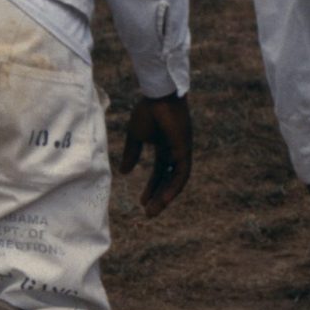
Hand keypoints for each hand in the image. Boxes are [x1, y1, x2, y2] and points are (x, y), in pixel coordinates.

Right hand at [119, 93, 192, 217]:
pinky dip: (175, 187)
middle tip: (149, 214)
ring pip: (176, 180)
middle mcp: (175, 152)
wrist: (157, 95)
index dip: (151, 188)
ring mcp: (182, 151)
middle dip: (159, 197)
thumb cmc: (147, 111)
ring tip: (155, 210)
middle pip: (168, 180)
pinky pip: (182, 173)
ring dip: (166, 196)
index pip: (159, 173)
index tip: (142, 202)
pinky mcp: (185, 149)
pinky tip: (166, 199)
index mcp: (164, 147)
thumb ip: (131, 154)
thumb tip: (125, 172)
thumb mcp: (135, 136)